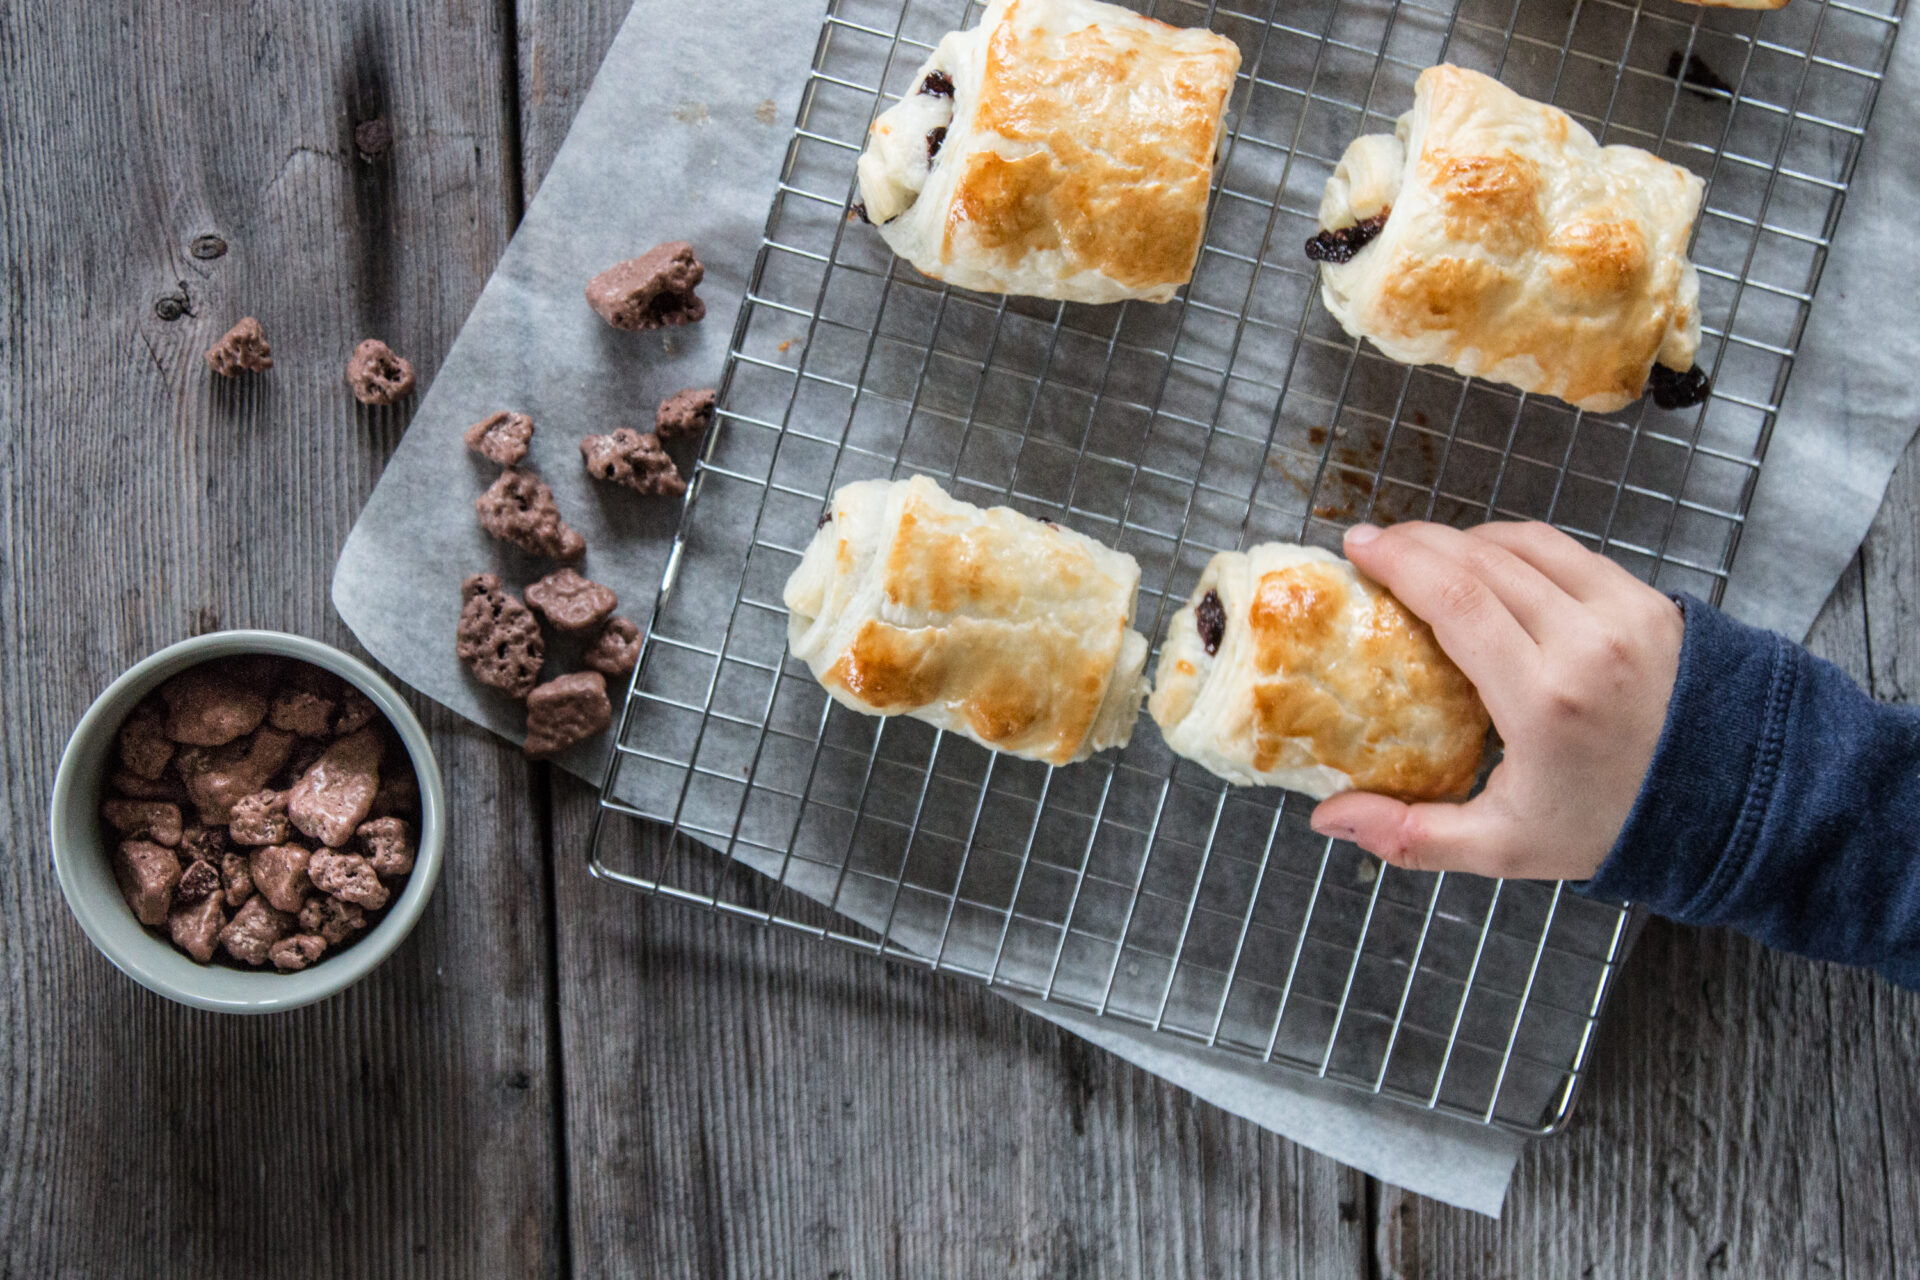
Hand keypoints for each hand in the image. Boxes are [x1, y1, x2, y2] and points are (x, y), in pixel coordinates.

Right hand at [1309, 521, 1684, 880]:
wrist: (1730, 810)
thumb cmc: (1610, 826)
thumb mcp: (1504, 847)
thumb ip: (1411, 835)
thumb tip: (1328, 819)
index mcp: (1544, 701)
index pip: (1459, 601)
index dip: (1401, 562)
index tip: (1358, 548)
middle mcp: (1587, 644)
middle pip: (1482, 561)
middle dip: (1418, 542)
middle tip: (1374, 546)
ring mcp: (1625, 614)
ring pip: (1524, 545)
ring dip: (1464, 540)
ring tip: (1425, 553)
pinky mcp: (1650, 602)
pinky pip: (1567, 552)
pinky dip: (1516, 547)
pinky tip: (1488, 562)